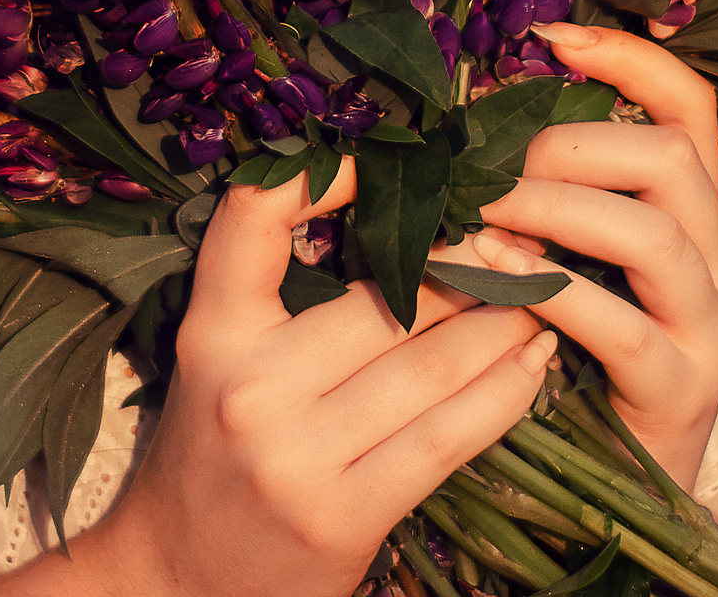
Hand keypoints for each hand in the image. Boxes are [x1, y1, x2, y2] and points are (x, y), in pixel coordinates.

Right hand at [0, 165, 556, 596]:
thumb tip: (398, 214)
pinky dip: (504, 392)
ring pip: (430, 364)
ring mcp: (299, 457)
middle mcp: (252, 388)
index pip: (255, 217)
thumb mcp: (218, 359)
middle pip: (385, 299)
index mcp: (214, 332)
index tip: (390, 162)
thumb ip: (278, 295)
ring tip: (541, 291)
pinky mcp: (346, 516)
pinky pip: (447, 437)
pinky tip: (533, 361)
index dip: (326, 172)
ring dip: (503, 321)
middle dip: (466, 263)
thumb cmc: (211, 451)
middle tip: (517, 234)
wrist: (176, 579)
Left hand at [472, 20, 717, 491]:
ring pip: (652, 232)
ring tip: (479, 212)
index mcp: (692, 220)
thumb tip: (468, 131)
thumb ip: (545, 203)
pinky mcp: (679, 390)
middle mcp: (717, 264)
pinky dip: (548, 289)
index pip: (693, 109)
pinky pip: (621, 323)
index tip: (553, 37)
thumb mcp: (570, 266)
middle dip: (569, 144)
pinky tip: (491, 274)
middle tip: (486, 162)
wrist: (615, 495)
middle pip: (672, 158)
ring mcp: (709, 329)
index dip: (631, 60)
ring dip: (553, 209)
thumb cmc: (572, 365)